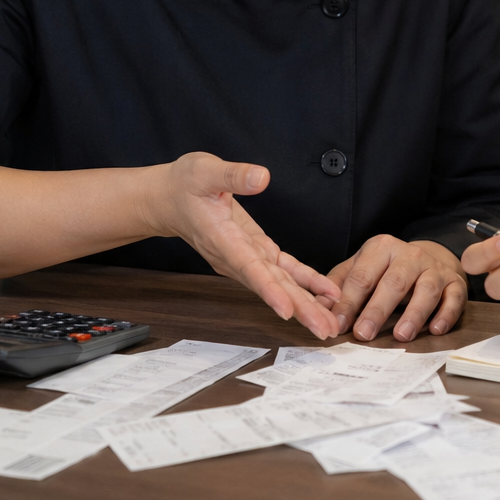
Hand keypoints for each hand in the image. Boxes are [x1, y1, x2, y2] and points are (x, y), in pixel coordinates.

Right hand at [145, 152, 341, 338]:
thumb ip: (233, 176)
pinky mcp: (257, 250)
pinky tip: (325, 293)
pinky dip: (306, 281)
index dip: (268, 289)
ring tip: (329, 322)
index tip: (286, 310)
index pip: (248, 267)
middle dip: (299, 308)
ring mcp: (247, 256)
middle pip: (270, 285)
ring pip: (280, 283)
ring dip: (306, 303)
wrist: (169, 200)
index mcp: (222, 238)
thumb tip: (261, 177)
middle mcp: (236, 256)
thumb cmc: (184, 186)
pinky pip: (284, 270)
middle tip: (324, 328)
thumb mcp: (204, 171)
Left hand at [326, 237, 467, 341]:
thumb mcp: (359, 267)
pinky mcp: (455, 282)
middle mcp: (410, 254)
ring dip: (414, 314)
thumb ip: (339, 284)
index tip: (338, 324)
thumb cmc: (386, 269)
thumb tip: (319, 305)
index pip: (363, 276)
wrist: (427, 258)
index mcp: (382, 248)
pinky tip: (436, 329)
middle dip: (378, 309)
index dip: (349, 301)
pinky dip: (446, 314)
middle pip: (394, 282)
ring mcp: (435, 268)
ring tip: (401, 336)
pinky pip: (454, 298)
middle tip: (364, 334)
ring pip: (426, 289)